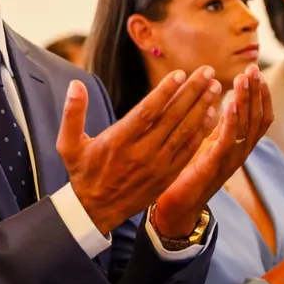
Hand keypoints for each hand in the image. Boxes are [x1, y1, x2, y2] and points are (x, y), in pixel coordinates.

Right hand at [57, 67, 219, 234]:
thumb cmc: (83, 172)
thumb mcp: (68, 144)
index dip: (165, 91)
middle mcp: (141, 153)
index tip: (180, 73)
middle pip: (172, 118)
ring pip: (184, 132)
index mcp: (118, 142)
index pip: (147, 112)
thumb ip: (73, 112)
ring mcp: (157, 166)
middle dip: (192, 92)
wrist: (96, 210)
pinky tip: (212, 115)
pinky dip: (201, 132)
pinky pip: (188, 150)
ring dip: (202, 108)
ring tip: (215, 88)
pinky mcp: (167, 176)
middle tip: (208, 72)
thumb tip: (76, 83)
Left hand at [152, 66, 274, 236]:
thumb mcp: (205, 144)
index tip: (256, 72)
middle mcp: (239, 153)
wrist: (178, 208)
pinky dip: (231, 122)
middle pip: (258, 118)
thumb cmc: (189, 175)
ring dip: (246, 101)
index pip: (259, 117)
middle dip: (257, 92)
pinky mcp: (214, 167)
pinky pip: (227, 142)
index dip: (261, 95)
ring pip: (247, 127)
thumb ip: (213, 126)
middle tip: (253, 69)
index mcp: (238, 146)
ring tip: (243, 79)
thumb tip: (214, 100)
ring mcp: (230, 161)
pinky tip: (228, 104)